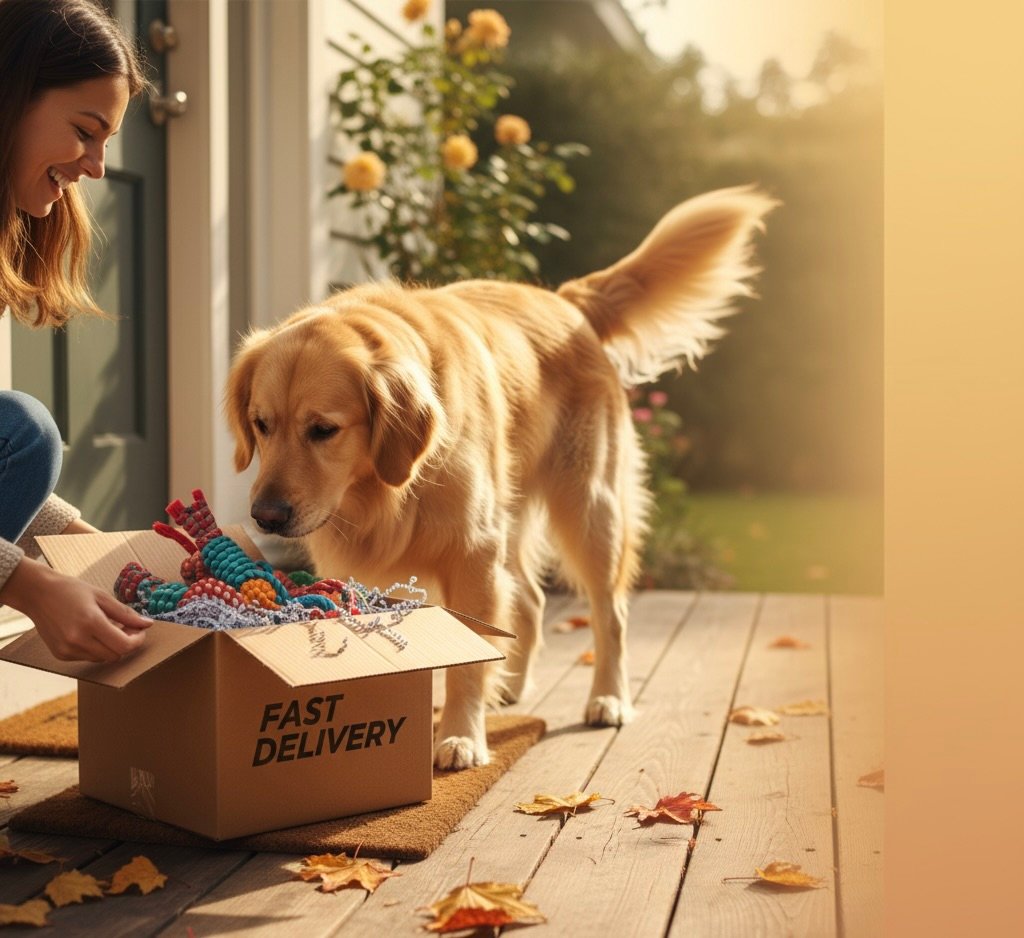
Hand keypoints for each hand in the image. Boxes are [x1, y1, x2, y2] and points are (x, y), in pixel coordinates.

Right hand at [0, 557, 151, 662]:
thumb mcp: (102, 596)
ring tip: (108, 628)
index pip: (124, 646)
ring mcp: (67, 650)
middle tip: (127, 628)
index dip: (137, 641)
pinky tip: (91, 633)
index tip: (140, 631)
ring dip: (111, 647)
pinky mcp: (60, 655)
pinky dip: (96, 649)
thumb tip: (147, 624)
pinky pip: (88, 658)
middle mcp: (77, 640)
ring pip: (102, 658)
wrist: (37, 593)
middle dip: (126, 644)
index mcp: (90, 623)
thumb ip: (126, 613)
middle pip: (115, 655)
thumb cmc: (71, 590)